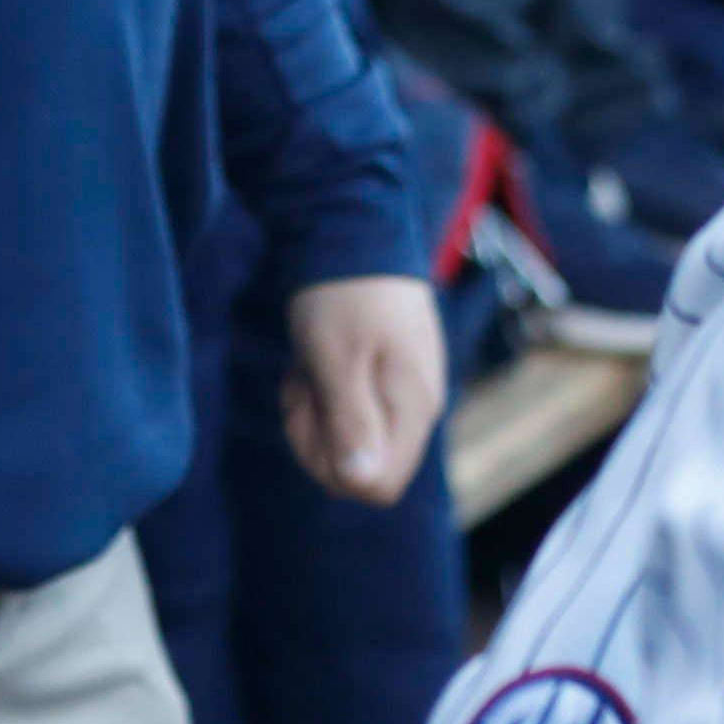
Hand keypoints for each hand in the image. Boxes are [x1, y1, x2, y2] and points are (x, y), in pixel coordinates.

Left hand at [278, 274, 446, 503]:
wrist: (356, 236)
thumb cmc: (343, 299)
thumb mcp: (337, 361)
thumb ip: (353, 424)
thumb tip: (365, 486)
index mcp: (413, 410)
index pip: (378, 487)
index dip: (333, 468)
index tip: (314, 415)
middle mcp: (417, 410)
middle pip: (359, 470)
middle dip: (316, 438)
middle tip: (305, 385)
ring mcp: (404, 395)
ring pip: (348, 442)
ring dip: (314, 414)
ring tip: (310, 368)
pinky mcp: (388, 381)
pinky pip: (348, 413)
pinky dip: (322, 396)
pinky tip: (317, 361)